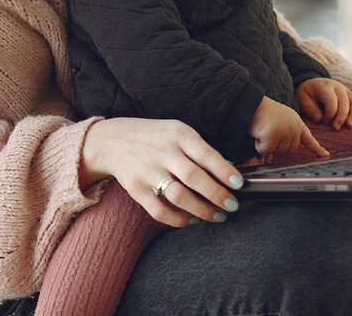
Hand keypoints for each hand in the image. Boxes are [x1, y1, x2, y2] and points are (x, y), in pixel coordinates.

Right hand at [79, 117, 242, 227]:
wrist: (112, 140)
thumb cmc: (154, 136)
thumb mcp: (176, 131)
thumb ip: (198, 149)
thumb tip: (227, 171)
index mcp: (177, 134)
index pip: (206, 154)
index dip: (224, 171)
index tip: (239, 184)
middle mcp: (163, 151)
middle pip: (194, 178)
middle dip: (217, 195)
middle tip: (232, 206)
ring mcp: (148, 171)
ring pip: (179, 197)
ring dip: (202, 210)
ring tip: (217, 215)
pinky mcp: (136, 189)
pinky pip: (160, 211)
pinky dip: (179, 220)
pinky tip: (191, 219)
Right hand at [249, 97, 327, 158]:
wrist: (251, 102)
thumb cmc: (262, 112)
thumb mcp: (280, 120)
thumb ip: (285, 133)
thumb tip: (281, 152)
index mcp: (296, 122)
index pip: (308, 138)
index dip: (316, 148)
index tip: (325, 155)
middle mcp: (294, 126)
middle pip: (289, 149)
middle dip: (277, 145)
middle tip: (268, 132)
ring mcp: (285, 131)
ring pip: (277, 151)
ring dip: (266, 145)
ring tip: (262, 130)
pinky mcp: (274, 135)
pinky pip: (266, 150)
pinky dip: (259, 146)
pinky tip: (258, 134)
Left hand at [295, 77, 351, 129]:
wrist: (312, 84)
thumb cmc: (307, 95)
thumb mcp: (302, 99)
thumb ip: (310, 109)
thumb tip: (320, 119)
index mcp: (324, 86)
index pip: (331, 100)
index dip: (330, 113)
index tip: (325, 122)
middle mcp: (337, 87)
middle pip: (345, 100)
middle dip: (342, 116)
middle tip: (336, 128)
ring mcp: (346, 90)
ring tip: (350, 126)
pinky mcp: (351, 95)